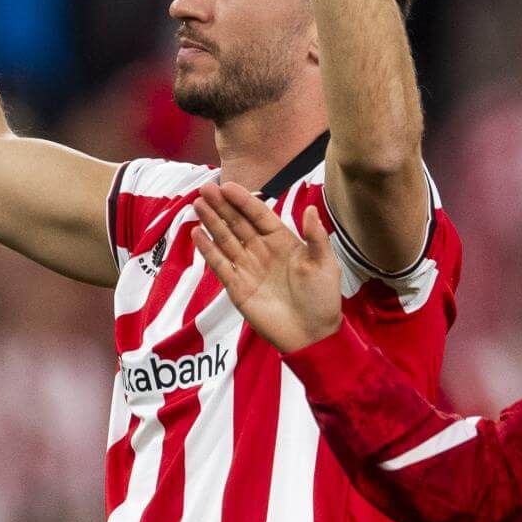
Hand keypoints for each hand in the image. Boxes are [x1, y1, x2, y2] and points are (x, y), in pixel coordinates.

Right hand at [192, 181, 342, 352]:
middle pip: (237, 223)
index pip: (258, 215)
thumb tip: (309, 209)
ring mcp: (248, 268)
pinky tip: (197, 234)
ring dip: (211, 222)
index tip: (227, 186)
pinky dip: (208, 250)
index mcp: (283, 241)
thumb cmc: (322, 298)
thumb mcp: (325, 264)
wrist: (312, 335)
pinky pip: (220, 265)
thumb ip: (316, 237)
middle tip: (205, 188)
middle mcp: (262, 251)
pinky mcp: (237, 287)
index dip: (243, 200)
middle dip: (221, 206)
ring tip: (198, 204)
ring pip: (225, 240)